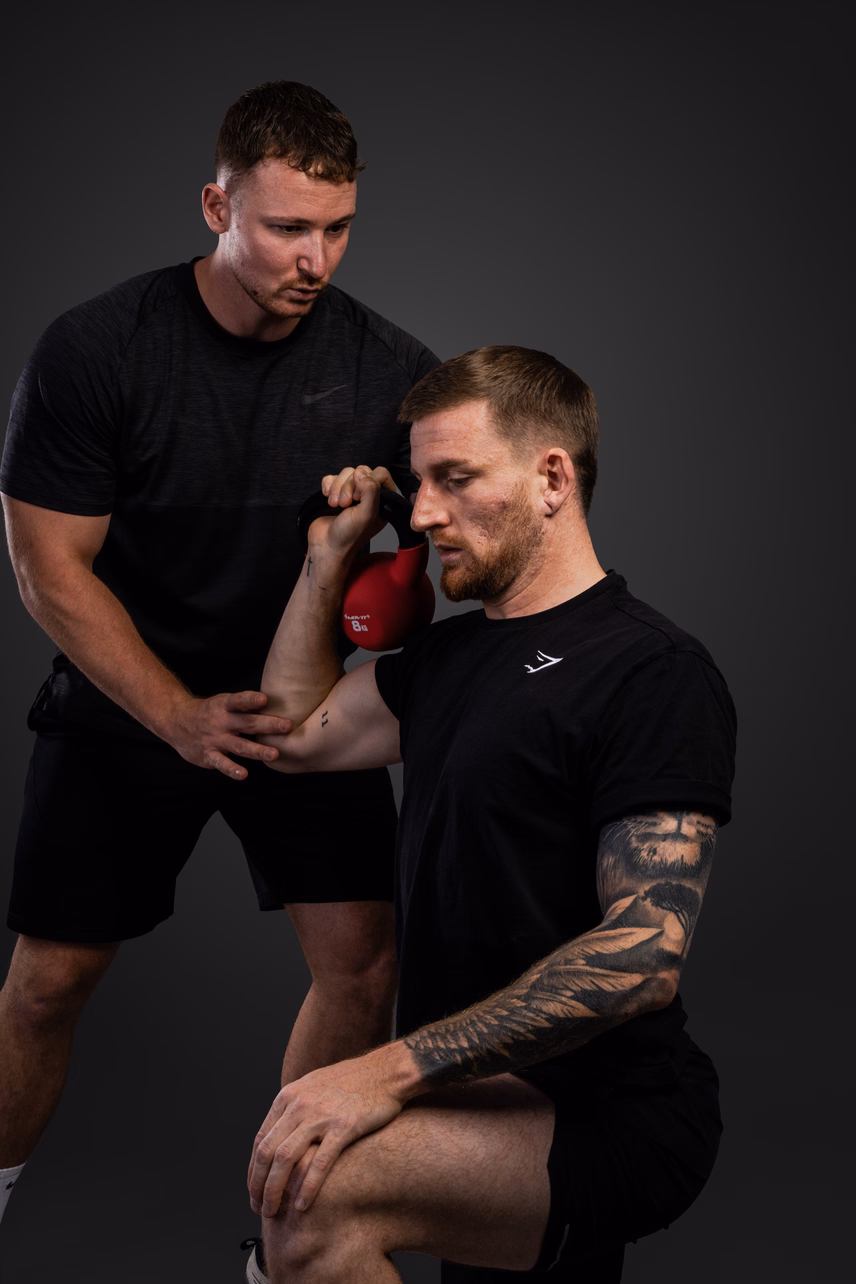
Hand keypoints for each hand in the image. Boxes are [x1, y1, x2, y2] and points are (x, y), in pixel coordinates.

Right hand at [164, 690, 292, 778]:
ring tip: (274, 754)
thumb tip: (278, 704)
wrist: (176, 721)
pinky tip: (244, 774)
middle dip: (268, 725)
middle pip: (247, 723)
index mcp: (225, 706)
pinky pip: (221, 763)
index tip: (265, 699)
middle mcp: (221, 722)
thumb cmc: (209, 712)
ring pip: (239, 746)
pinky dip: (231, 769)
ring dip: (258, 751)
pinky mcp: (208, 755)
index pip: (238, 701)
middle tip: (288, 726)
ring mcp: (215, 740)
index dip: (251, 700)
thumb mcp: (223, 703)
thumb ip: (245, 707)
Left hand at [247, 1050, 406, 1216]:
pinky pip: (319, 1162)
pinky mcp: (344, 1126)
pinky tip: (302, 1204)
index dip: (253, 1171)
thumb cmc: (351, 1082)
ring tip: (272, 1211)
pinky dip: (307, 1186)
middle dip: (258, 1185)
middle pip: (267, 1152)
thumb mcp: (312, 1086)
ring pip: (286, 1158)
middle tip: (258, 1208)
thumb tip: (278, 1134)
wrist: (385, 1071)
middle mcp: (299, 1104)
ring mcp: (321, 1115)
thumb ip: (294, 1108)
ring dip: (275, 1189)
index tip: (253, 1191)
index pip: (260, 1140)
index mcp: (288, 1096)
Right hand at [308, 466, 392, 556]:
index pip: (381, 474)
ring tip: (335, 505)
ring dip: (337, 488)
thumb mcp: (366, 514)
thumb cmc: (348, 536)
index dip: (368, 480)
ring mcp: (351, 492)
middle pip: (361, 471)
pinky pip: (332, 477)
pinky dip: (328, 486)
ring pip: (346, 473)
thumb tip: (361, 472)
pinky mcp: (335, 492)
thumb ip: (371, 491)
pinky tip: (327, 498)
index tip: (358, 497)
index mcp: (382, 500)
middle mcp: (368, 495)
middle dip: (349, 486)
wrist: (326, 546)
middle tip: (345, 504)